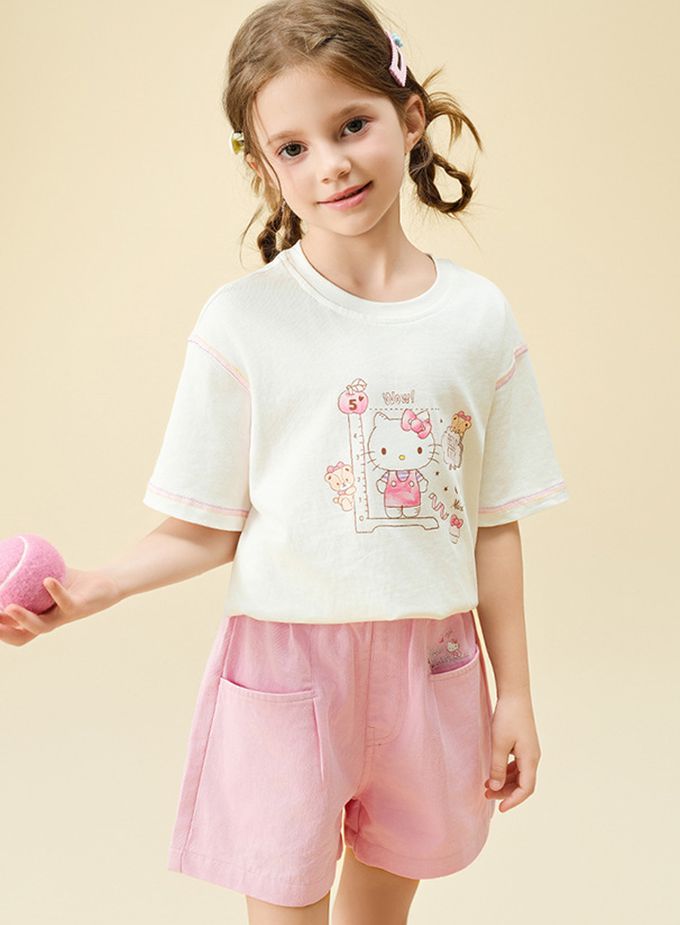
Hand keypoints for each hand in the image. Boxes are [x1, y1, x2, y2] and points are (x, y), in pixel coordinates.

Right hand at [0, 567, 122, 646]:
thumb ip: (25, 571)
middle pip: (21, 636)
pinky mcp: (79, 609)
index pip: (11, 629)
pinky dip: (56, 592)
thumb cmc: (70, 581)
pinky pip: (66, 602)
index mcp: (36, 617)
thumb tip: (4, 555)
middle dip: (2, 632)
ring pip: (40, 626)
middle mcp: (48, 622)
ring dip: (23, 619)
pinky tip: (47, 580)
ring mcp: (62, 618)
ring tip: (9, 607)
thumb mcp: (44, 575)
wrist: (105, 583)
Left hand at [484, 691, 540, 811]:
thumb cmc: (507, 717)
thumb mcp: (499, 744)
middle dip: (505, 792)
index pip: (526, 789)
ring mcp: (529, 751)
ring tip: (486, 786)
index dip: (513, 800)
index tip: (500, 809)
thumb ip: (497, 767)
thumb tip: (495, 788)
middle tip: (486, 794)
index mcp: (530, 759)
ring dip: (504, 782)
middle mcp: (533, 757)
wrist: (515, 695)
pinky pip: (517, 766)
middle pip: (522, 784)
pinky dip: (506, 772)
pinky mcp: (524, 745)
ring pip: (519, 775)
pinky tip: (493, 772)